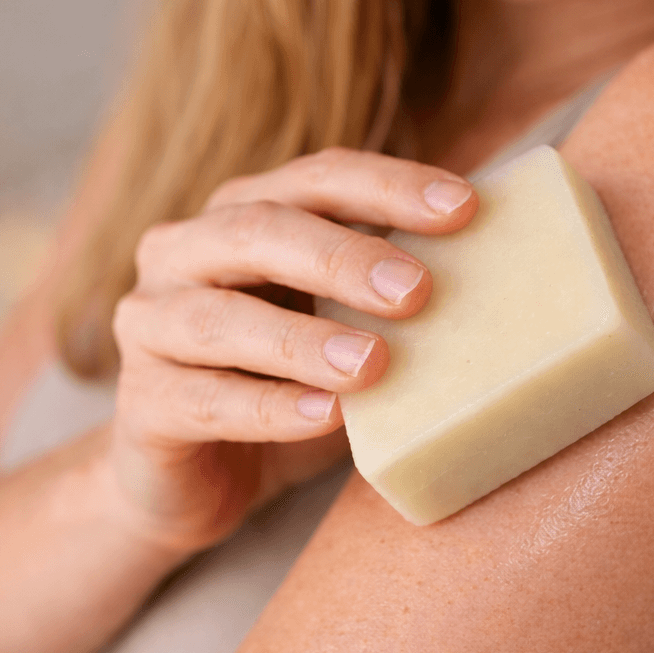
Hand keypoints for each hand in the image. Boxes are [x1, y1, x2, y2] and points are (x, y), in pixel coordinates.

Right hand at [102, 147, 476, 552]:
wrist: (199, 474)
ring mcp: (151, 323)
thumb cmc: (290, 381)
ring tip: (374, 365)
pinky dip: (269, 409)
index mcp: (244, 215)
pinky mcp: (142, 402)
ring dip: (303, 339)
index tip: (465, 207)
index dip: (388, 186)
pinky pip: (204, 400)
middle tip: (419, 290)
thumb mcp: (342, 322)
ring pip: (221, 318)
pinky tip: (327, 419)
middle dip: (343, 256)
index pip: (317, 177)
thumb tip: (511, 263)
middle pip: (260, 231)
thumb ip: (394, 288)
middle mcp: (186, 252)